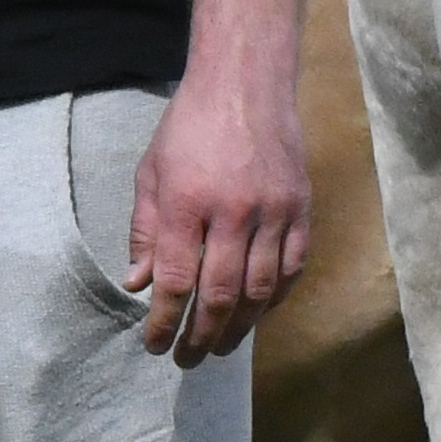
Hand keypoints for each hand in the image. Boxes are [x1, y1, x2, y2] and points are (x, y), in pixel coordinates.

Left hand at [126, 73, 309, 362]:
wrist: (246, 83)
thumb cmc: (189, 127)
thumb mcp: (152, 173)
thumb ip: (146, 231)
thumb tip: (139, 284)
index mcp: (188, 202)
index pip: (178, 280)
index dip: (166, 322)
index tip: (156, 346)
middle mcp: (233, 211)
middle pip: (221, 294)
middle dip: (202, 335)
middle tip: (188, 359)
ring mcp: (274, 211)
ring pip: (261, 290)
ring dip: (240, 328)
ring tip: (220, 347)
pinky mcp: (301, 208)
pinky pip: (292, 268)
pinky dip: (274, 299)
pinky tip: (257, 314)